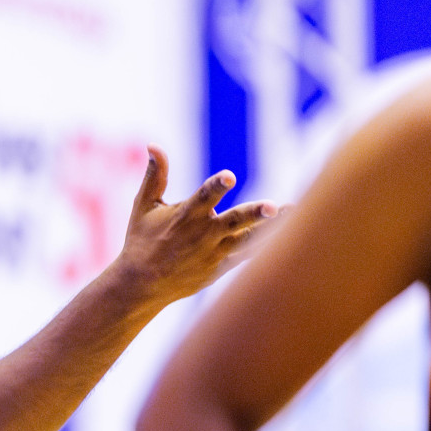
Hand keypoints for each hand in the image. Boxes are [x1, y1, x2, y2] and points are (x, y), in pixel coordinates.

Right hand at [111, 145, 278, 304]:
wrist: (140, 285)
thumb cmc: (141, 241)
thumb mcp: (143, 206)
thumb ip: (155, 176)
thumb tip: (153, 145)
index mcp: (184, 217)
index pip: (203, 198)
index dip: (216, 186)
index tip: (229, 176)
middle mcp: (202, 235)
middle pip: (232, 221)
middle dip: (252, 214)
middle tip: (271, 206)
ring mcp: (213, 254)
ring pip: (246, 240)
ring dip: (269, 228)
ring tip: (291, 213)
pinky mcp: (219, 268)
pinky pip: (246, 257)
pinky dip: (264, 246)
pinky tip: (287, 233)